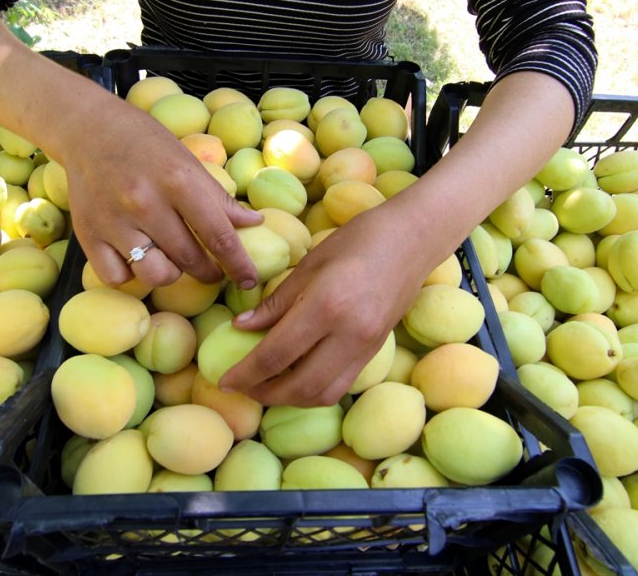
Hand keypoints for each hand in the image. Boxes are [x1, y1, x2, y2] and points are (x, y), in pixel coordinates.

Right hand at [59, 98, 262, 288]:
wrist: (89, 129)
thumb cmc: (146, 144)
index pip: (218, 235)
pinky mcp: (88, 235)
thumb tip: (254, 223)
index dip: (238, 264)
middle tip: (211, 270)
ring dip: (171, 274)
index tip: (248, 281)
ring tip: (171, 260)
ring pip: (155, 275)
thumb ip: (218, 198)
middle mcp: (145, 203)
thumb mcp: (187, 162)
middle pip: (189, 260)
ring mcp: (114, 221)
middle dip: (208, 272)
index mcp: (177, 180)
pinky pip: (118, 277)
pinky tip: (136, 257)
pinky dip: (131, 274)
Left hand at [219, 200, 443, 406]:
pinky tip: (296, 378)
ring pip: (322, 394)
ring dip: (289, 399)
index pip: (276, 354)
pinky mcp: (375, 351)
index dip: (245, 373)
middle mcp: (348, 334)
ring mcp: (366, 347)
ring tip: (265, 387)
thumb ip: (276, 302)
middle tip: (241, 387)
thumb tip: (241, 329)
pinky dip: (313, 390)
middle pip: (298, 385)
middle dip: (264, 394)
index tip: (223, 380)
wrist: (414, 239)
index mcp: (326, 306)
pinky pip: (340, 385)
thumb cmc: (358, 240)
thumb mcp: (309, 264)